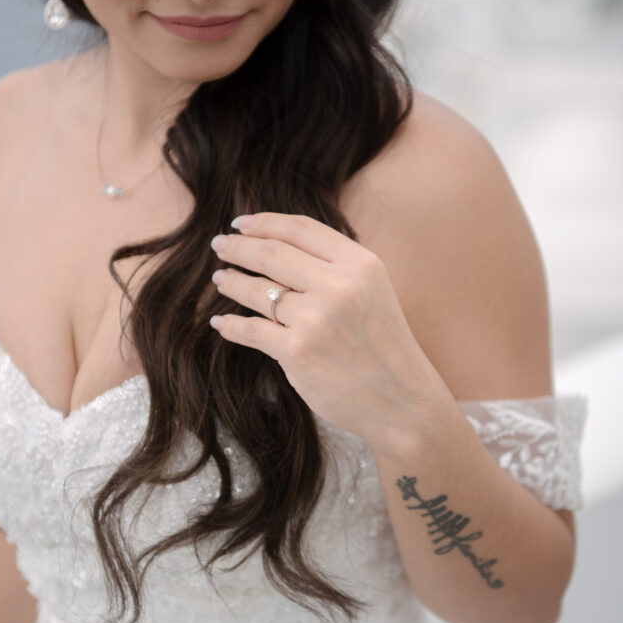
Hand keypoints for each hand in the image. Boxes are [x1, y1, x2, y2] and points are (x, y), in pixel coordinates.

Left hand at [209, 212, 441, 453]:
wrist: (402, 401)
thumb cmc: (384, 347)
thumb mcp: (373, 292)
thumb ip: (337, 267)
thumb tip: (281, 246)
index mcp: (360, 264)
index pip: (300, 229)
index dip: (264, 222)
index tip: (240, 223)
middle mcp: (338, 286)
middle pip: (272, 254)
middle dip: (238, 247)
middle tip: (220, 245)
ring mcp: (316, 319)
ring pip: (258, 290)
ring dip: (231, 281)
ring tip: (220, 278)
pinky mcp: (298, 352)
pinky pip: (251, 330)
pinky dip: (230, 325)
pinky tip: (221, 322)